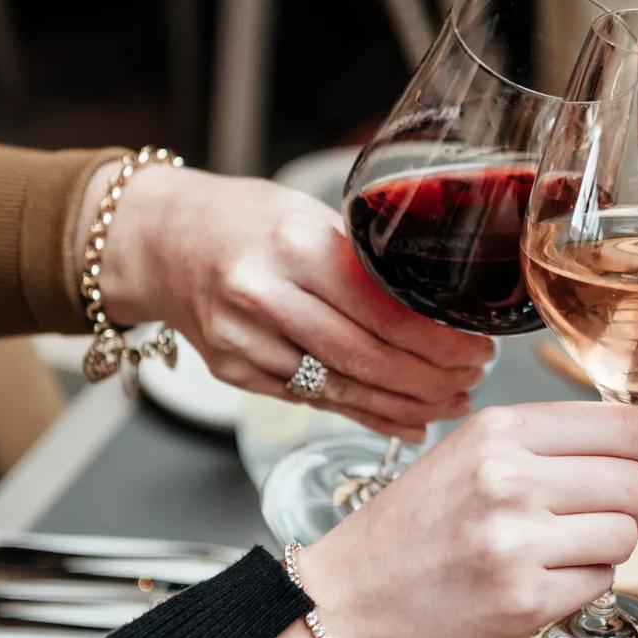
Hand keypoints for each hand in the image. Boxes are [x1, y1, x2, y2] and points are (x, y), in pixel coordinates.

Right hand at [96, 165, 489, 439]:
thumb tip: (440, 305)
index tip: (477, 348)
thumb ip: (365, 262)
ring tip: (452, 404)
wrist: (159, 241)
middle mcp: (265, 298)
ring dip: (406, 405)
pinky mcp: (236, 373)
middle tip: (473, 380)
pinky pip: (315, 402)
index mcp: (295, 248)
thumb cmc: (246, 219)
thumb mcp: (312, 216)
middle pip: (366, 357)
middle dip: (431, 378)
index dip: (438, 340)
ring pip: (343, 389)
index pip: (383, 310)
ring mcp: (244, 342)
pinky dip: (366, 414)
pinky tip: (408, 421)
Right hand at [154, 400, 637, 637]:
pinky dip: (588, 582)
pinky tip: (551, 578)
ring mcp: (515, 542)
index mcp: (500, 431)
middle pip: (635, 481)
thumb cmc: (410, 529)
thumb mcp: (467, 454)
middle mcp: (509, 479)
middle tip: (632, 513)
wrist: (344, 605)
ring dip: (617, 544)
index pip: (623, 425)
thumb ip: (543, 443)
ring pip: (625, 533)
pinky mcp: (521, 602)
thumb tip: (629, 442)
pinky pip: (600, 582)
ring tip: (578, 548)